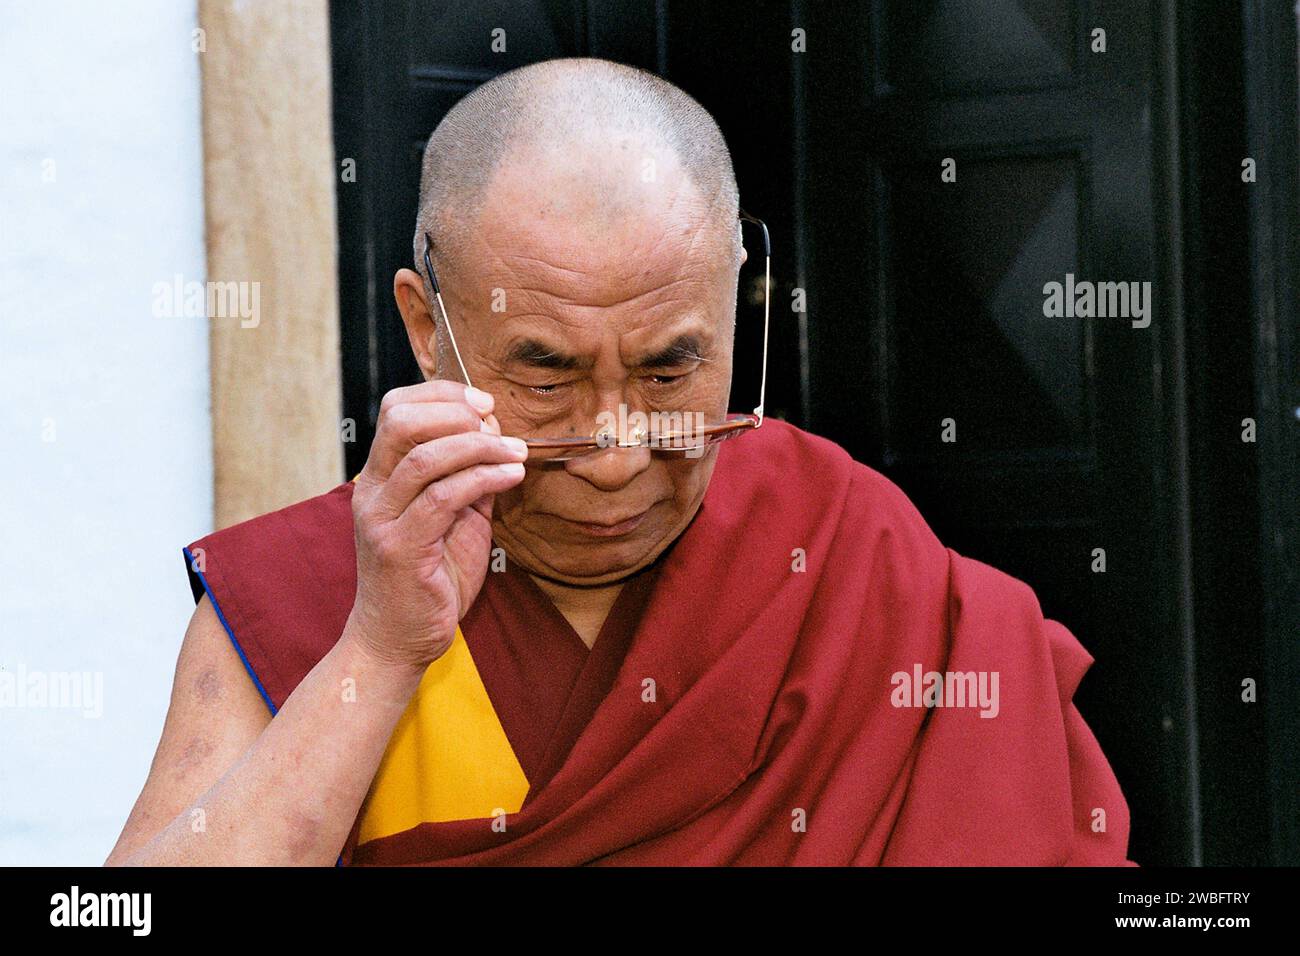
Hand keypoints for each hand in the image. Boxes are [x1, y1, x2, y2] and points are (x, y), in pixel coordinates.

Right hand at [346, 380, 526, 667]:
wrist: (397, 641)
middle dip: (456, 411)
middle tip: (497, 421)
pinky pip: (443, 498)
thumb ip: (470, 479)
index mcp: (381, 477)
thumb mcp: (456, 519)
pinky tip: (510, 477)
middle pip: (401, 421)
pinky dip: (483, 478)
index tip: (485, 402)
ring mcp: (382, 519)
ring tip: (515, 451)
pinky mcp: (400, 548)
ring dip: (480, 446)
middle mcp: (373, 491)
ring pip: (425, 458)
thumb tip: (499, 438)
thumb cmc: (429, 580)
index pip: (396, 409)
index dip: (442, 395)